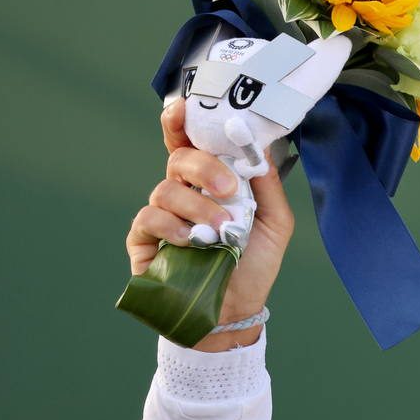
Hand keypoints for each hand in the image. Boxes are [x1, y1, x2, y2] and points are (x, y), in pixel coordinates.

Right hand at [127, 99, 294, 350]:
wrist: (235, 312)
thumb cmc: (253, 265)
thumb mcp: (275, 223)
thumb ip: (267, 184)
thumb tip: (258, 144)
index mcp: (210, 182)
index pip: (191, 143)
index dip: (182, 122)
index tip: (185, 107)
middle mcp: (183, 192)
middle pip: (179, 158)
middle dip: (203, 166)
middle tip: (227, 188)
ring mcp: (161, 216)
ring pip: (166, 189)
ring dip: (197, 206)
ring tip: (221, 231)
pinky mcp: (144, 242)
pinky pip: (148, 220)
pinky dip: (171, 227)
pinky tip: (191, 242)